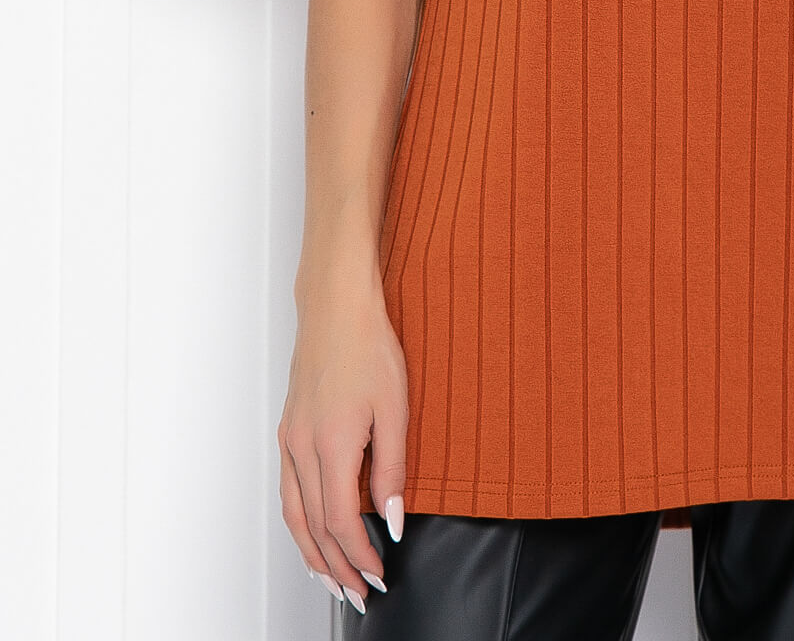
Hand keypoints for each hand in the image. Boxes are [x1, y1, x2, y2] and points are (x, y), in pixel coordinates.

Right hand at [277, 279, 409, 610]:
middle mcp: (303, 448)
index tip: (379, 576)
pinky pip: (289, 491)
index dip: (359, 556)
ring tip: (332, 581)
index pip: (340, 522)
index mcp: (332, 445)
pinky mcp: (288, 431)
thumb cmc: (368, 346)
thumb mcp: (396, 408)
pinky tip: (312, 533)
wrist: (337, 307)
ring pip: (294, 514)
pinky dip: (300, 523)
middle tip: (358, 595)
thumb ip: (394, 469)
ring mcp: (290, 440)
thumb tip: (393, 519)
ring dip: (312, 553)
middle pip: (313, 528)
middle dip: (336, 568)